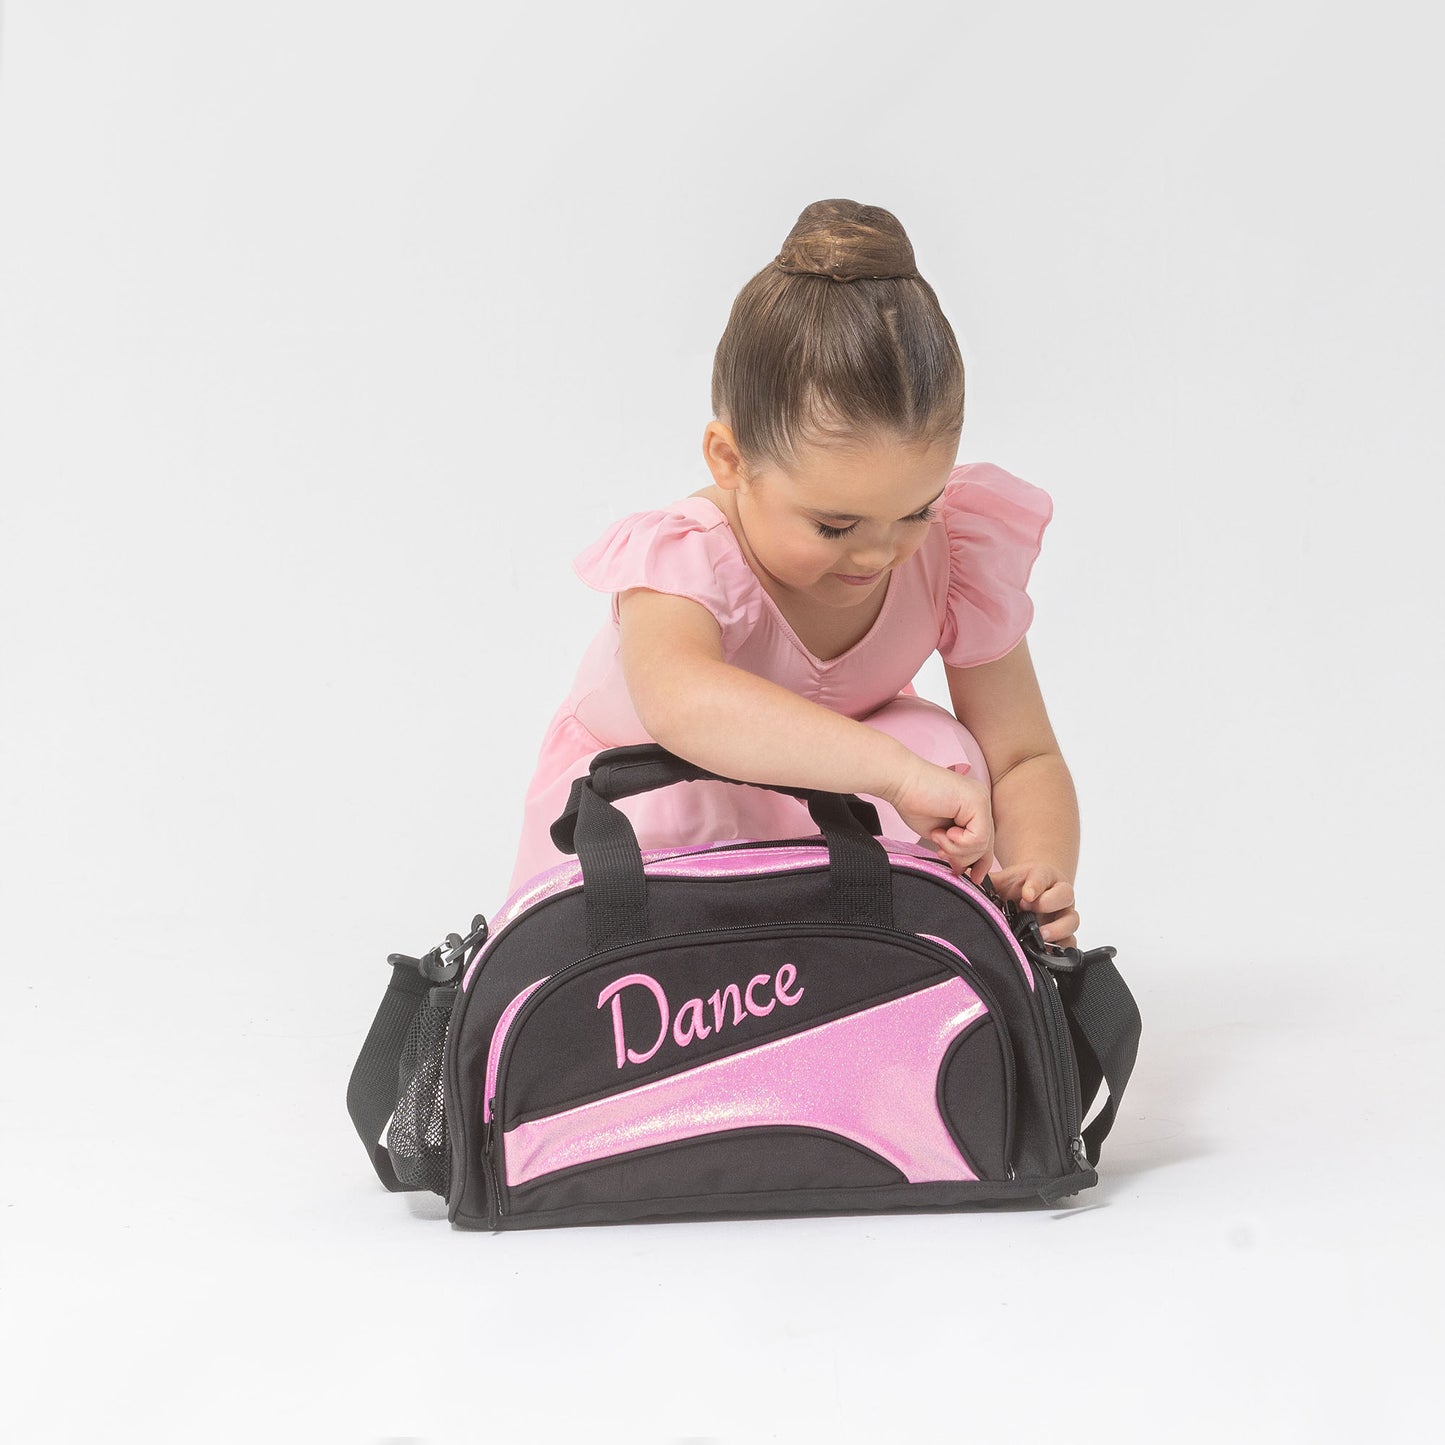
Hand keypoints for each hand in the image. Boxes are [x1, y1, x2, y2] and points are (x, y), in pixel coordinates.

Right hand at [883, 754, 994, 885]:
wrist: (901, 781)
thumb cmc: (913, 803)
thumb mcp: (941, 832)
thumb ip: (956, 846)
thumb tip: (965, 868)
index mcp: (974, 807)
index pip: (985, 841)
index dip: (979, 862)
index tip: (968, 875)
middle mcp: (982, 801)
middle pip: (986, 846)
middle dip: (963, 857)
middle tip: (941, 852)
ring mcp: (981, 800)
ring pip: (982, 845)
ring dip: (955, 849)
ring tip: (938, 837)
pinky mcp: (977, 802)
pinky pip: (977, 838)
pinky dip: (957, 843)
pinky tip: (942, 832)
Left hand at [988, 862, 1078, 947]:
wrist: (1029, 894)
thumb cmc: (1017, 886)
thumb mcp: (1003, 880)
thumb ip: (988, 881)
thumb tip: (966, 879)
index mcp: (1043, 876)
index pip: (1043, 876)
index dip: (1036, 885)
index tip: (1026, 894)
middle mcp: (1059, 893)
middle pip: (1065, 894)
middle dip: (1047, 903)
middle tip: (1028, 909)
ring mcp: (1064, 914)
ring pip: (1072, 919)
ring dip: (1058, 928)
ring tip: (1041, 934)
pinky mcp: (1066, 934)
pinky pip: (1071, 942)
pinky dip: (1063, 949)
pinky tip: (1049, 952)